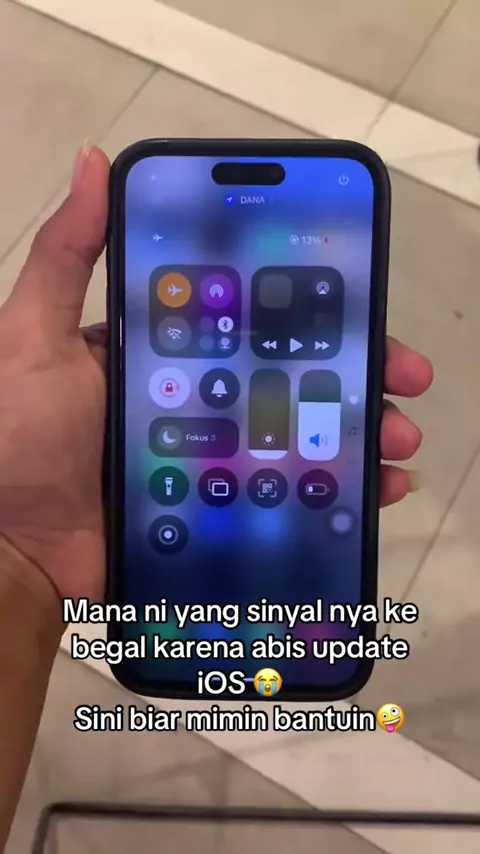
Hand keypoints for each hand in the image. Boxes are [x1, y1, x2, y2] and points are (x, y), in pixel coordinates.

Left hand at [0, 144, 431, 604]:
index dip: (306, 309)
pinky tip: (378, 488)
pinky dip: (338, 491)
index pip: (248, 319)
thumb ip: (66, 257)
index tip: (359, 301)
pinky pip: (288, 495)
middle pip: (290, 376)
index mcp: (166, 352)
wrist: (11, 551)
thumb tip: (92, 161)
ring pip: (302, 434)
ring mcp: (213, 458)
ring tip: (401, 438)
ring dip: (361, 432)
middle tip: (405, 377)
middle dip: (354, 372)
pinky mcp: (220, 510)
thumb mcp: (32, 335)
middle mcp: (198, 397)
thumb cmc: (19, 437)